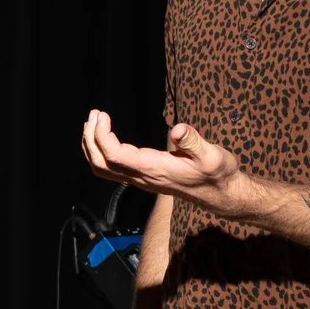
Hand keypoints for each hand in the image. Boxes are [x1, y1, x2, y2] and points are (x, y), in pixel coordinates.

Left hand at [81, 110, 253, 215]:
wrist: (219, 193)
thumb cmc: (217, 173)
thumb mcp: (212, 155)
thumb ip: (194, 142)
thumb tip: (177, 129)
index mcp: (154, 169)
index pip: (115, 156)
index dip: (102, 136)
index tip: (102, 115)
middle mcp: (142, 177)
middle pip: (101, 164)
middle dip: (90, 139)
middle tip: (94, 114)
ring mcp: (139, 180)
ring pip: (102, 169)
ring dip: (91, 147)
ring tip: (93, 123)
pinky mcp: (141, 178)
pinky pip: (111, 169)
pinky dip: (100, 152)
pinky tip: (104, 137)